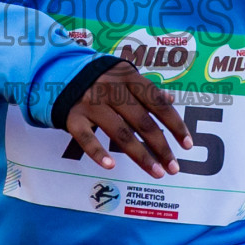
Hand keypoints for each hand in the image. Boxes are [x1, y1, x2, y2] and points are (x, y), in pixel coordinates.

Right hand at [65, 62, 190, 179]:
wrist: (56, 72)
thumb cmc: (98, 78)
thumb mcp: (122, 76)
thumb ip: (146, 89)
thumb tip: (171, 99)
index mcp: (128, 77)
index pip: (158, 104)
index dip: (175, 125)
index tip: (187, 145)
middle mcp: (112, 89)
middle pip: (143, 122)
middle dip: (161, 147)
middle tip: (173, 168)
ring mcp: (91, 103)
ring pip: (120, 133)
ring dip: (141, 155)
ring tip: (156, 172)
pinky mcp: (73, 117)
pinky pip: (86, 138)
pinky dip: (98, 153)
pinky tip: (111, 166)